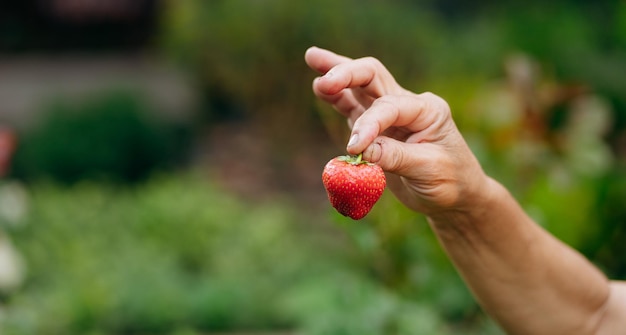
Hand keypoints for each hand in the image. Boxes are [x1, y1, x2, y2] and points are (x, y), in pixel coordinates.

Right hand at [305, 46, 490, 216]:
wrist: (455, 196)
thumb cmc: (450, 182)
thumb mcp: (429, 170)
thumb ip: (395, 157)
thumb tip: (362, 150)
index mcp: (427, 110)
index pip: (389, 107)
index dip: (368, 124)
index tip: (353, 148)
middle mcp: (408, 105)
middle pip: (373, 76)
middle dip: (347, 73)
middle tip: (324, 78)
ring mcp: (391, 115)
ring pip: (361, 86)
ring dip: (337, 73)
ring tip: (312, 57)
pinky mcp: (377, 129)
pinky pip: (353, 108)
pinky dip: (336, 98)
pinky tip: (320, 88)